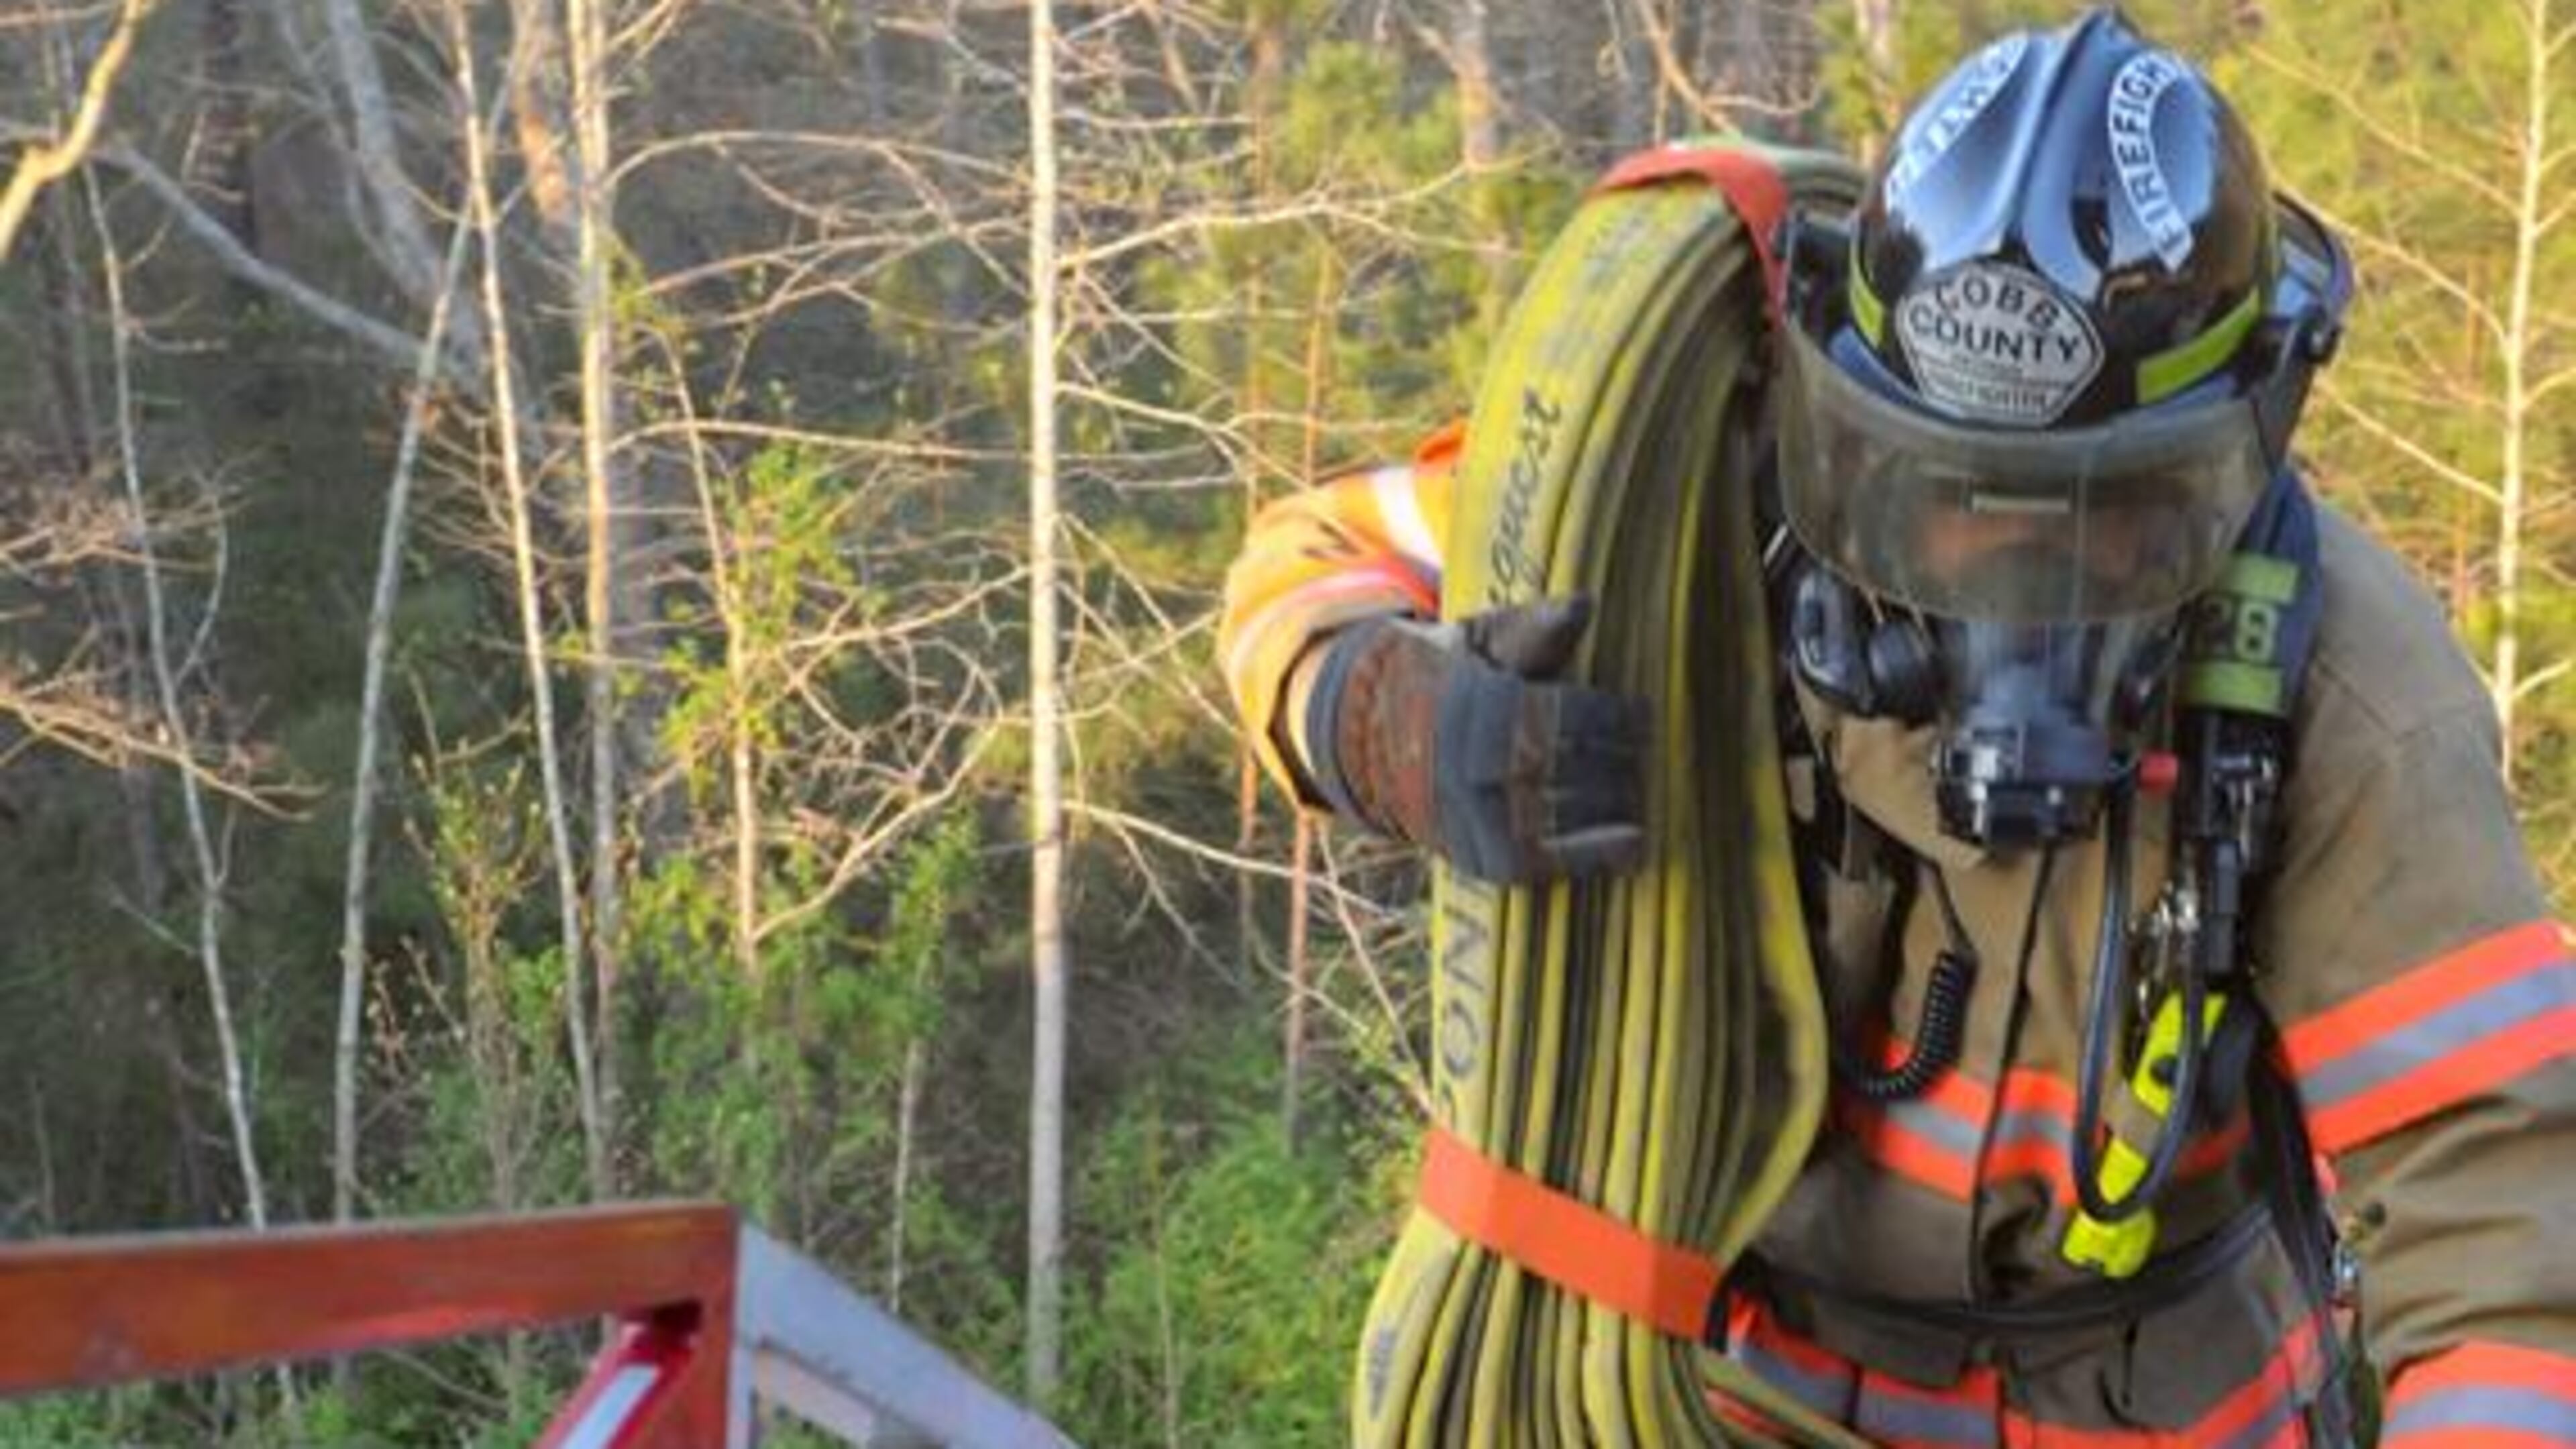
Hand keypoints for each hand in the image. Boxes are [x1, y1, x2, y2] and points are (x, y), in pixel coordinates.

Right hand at [1305, 596, 1647, 883]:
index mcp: (1480, 705)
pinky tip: (1636, 842)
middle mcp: (1477, 765)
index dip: (1619, 717)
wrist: (1378, 744)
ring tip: (1636, 782)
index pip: (1573, 716)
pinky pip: (1553, 860)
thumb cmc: (1451, 680)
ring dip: (1619, 798)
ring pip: (1574, 811)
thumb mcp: (1482, 642)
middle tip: (1644, 747)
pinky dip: (1598, 854)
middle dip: (1624, 757)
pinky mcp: (1485, 858)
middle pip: (1580, 764)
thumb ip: (1534, 630)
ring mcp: (1480, 816)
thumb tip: (1584, 603)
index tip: (1641, 712)